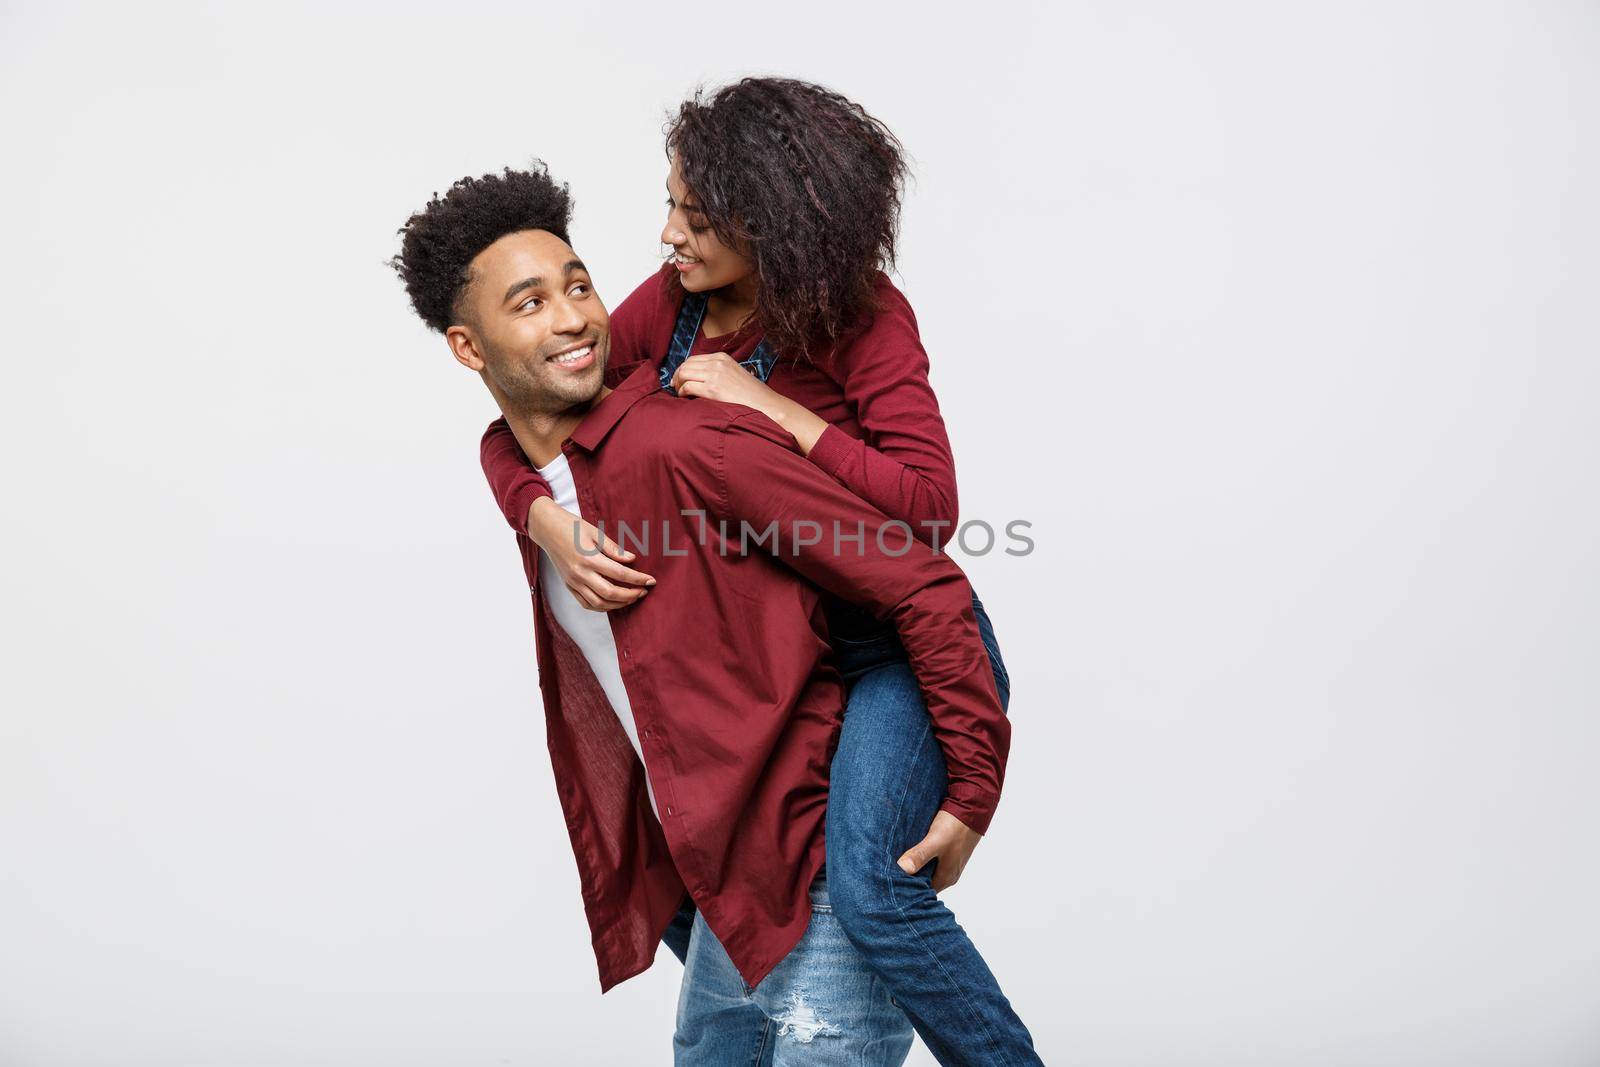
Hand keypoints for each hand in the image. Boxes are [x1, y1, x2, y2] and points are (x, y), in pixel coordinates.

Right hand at [527, 496, 655, 610]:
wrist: (546, 528)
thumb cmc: (571, 526)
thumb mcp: (595, 532)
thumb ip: (613, 549)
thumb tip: (631, 560)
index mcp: (588, 558)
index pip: (619, 574)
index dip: (637, 579)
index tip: (651, 580)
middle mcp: (580, 574)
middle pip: (610, 593)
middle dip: (631, 595)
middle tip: (643, 591)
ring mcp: (573, 582)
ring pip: (598, 603)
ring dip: (618, 604)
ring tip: (631, 597)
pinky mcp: (568, 586)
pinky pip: (586, 604)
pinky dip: (602, 606)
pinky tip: (613, 602)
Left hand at [670, 351, 777, 410]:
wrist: (765, 404)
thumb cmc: (751, 394)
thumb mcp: (734, 373)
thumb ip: (717, 371)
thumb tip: (699, 377)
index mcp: (721, 357)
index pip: (693, 359)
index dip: (683, 369)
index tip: (679, 378)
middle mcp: (717, 363)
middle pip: (686, 365)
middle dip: (677, 376)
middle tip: (675, 386)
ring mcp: (714, 375)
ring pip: (684, 374)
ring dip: (678, 384)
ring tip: (680, 392)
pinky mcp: (712, 389)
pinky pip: (688, 386)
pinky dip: (682, 392)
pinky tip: (685, 397)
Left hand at [896, 810, 982, 892]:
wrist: (973, 808)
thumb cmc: (955, 826)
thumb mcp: (935, 841)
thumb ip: (919, 855)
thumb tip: (903, 869)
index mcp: (946, 877)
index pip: (923, 892)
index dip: (908, 889)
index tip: (891, 883)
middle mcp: (949, 874)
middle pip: (925, 883)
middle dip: (910, 879)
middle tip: (889, 873)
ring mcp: (950, 863)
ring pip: (928, 871)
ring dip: (916, 868)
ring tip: (897, 863)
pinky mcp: (949, 852)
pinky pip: (932, 861)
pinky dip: (922, 859)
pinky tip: (911, 852)